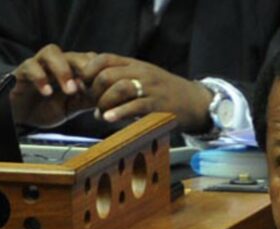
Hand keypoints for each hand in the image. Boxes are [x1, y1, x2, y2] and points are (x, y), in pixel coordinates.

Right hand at [10, 44, 97, 127]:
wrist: (19, 115)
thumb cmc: (46, 108)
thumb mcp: (71, 107)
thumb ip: (87, 101)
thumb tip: (110, 99)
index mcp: (72, 70)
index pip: (90, 60)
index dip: (98, 72)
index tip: (103, 91)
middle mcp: (57, 63)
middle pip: (74, 53)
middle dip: (84, 68)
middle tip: (89, 87)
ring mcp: (39, 65)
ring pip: (51, 51)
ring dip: (63, 69)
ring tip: (70, 90)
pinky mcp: (21, 71)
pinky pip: (30, 66)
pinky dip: (40, 78)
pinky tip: (47, 92)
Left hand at [80, 54, 213, 130]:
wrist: (196, 103)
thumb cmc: (166, 94)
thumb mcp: (144, 79)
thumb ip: (122, 80)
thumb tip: (92, 89)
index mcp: (136, 65)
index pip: (105, 58)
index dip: (89, 71)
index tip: (83, 85)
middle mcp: (142, 72)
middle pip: (108, 74)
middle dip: (94, 90)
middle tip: (92, 105)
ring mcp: (151, 88)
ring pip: (119, 88)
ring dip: (105, 102)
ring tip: (101, 114)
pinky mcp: (159, 104)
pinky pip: (135, 106)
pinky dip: (119, 112)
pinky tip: (109, 119)